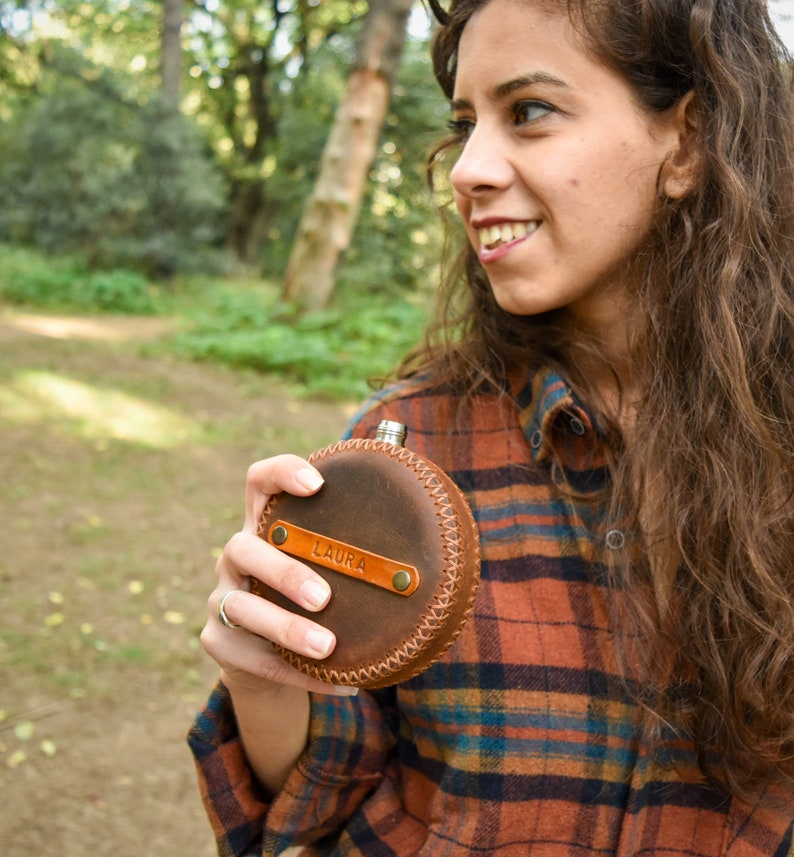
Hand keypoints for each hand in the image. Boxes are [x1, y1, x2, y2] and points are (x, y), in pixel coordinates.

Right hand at [200, 454, 354, 696]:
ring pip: (240, 608)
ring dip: (286, 628)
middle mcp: (236, 558)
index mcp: (264, 526)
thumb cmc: (313, 594)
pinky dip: (300, 674)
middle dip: (284, 570)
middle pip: (243, 548)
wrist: (265, 652)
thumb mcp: (328, 564)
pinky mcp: (220, 643)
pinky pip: (256, 660)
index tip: (317, 483)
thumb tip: (443, 531)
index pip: (258, 482)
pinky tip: (342, 683)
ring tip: (327, 648)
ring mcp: (221, 600)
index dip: (281, 473)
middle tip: (324, 596)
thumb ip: (359, 545)